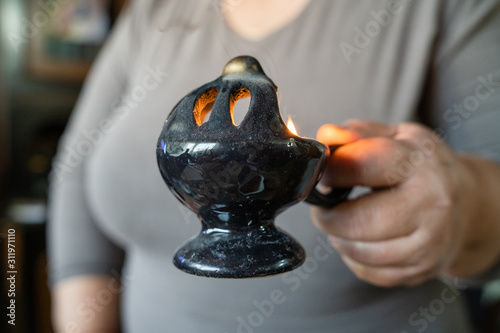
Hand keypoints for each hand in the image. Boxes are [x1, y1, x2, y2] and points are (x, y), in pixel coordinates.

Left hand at [311, 120, 479, 286]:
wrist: (467, 203)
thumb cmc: (420, 165)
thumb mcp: (395, 136)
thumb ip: (357, 134)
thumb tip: (325, 137)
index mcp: (420, 164)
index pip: (361, 167)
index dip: (330, 172)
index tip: (321, 175)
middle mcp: (432, 206)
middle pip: (357, 222)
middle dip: (328, 216)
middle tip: (324, 206)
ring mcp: (431, 243)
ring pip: (361, 253)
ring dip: (339, 238)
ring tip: (342, 221)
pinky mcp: (424, 270)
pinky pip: (370, 272)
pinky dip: (354, 258)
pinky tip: (360, 240)